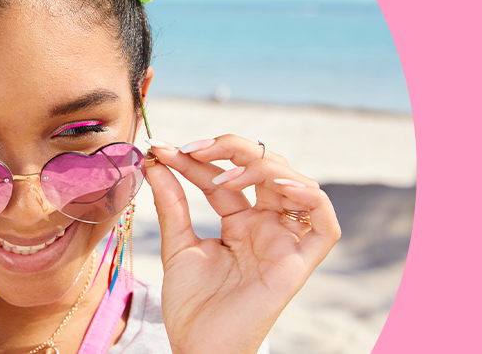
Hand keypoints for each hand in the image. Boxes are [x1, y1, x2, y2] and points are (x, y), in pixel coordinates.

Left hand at [144, 135, 340, 353]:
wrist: (198, 348)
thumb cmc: (191, 307)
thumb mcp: (178, 245)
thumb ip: (173, 204)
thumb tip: (157, 160)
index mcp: (241, 224)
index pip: (226, 178)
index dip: (198, 160)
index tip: (163, 150)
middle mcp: (267, 228)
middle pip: (266, 170)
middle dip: (231, 150)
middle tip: (191, 148)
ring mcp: (285, 243)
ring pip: (295, 185)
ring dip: (263, 167)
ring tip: (222, 175)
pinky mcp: (300, 263)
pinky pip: (324, 224)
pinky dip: (310, 197)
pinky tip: (279, 184)